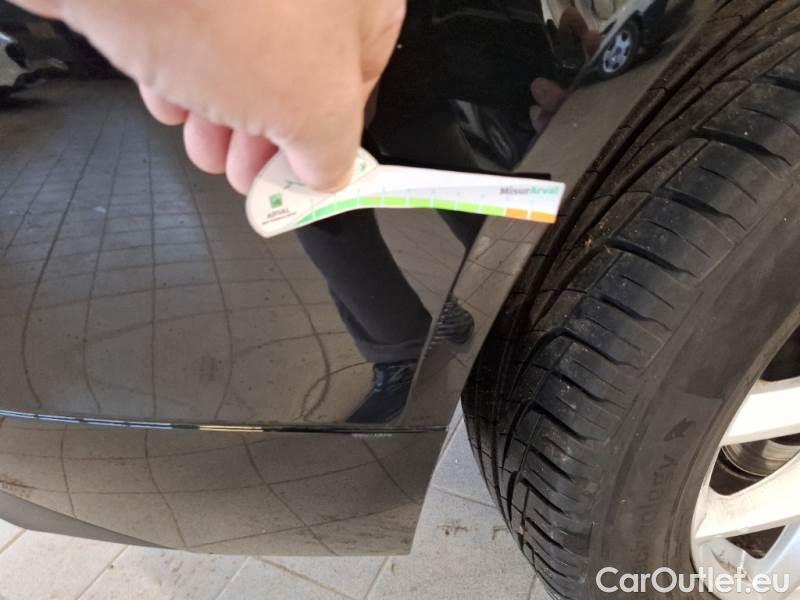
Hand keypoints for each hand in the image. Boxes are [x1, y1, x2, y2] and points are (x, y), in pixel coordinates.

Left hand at [14, 0, 404, 192]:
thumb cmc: (236, 14)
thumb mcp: (315, 110)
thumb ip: (332, 151)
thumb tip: (326, 172)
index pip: (361, 71)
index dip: (332, 132)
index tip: (303, 173)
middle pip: (295, 64)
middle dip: (267, 132)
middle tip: (249, 173)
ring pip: (238, 47)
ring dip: (222, 112)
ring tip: (207, 152)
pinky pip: (187, 25)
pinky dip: (181, 68)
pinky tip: (170, 102)